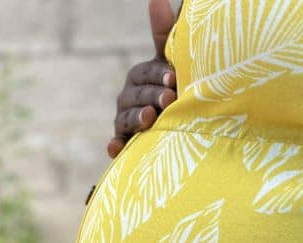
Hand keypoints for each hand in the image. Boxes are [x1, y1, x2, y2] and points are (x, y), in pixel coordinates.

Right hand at [108, 0, 178, 158]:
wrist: (187, 123)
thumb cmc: (179, 86)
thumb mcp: (174, 61)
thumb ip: (165, 33)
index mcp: (142, 75)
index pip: (146, 73)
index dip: (158, 75)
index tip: (173, 78)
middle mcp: (130, 96)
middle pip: (135, 96)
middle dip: (151, 96)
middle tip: (170, 99)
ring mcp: (126, 119)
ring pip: (125, 118)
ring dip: (135, 118)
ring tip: (149, 119)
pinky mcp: (126, 141)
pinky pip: (117, 142)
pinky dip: (115, 145)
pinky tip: (115, 149)